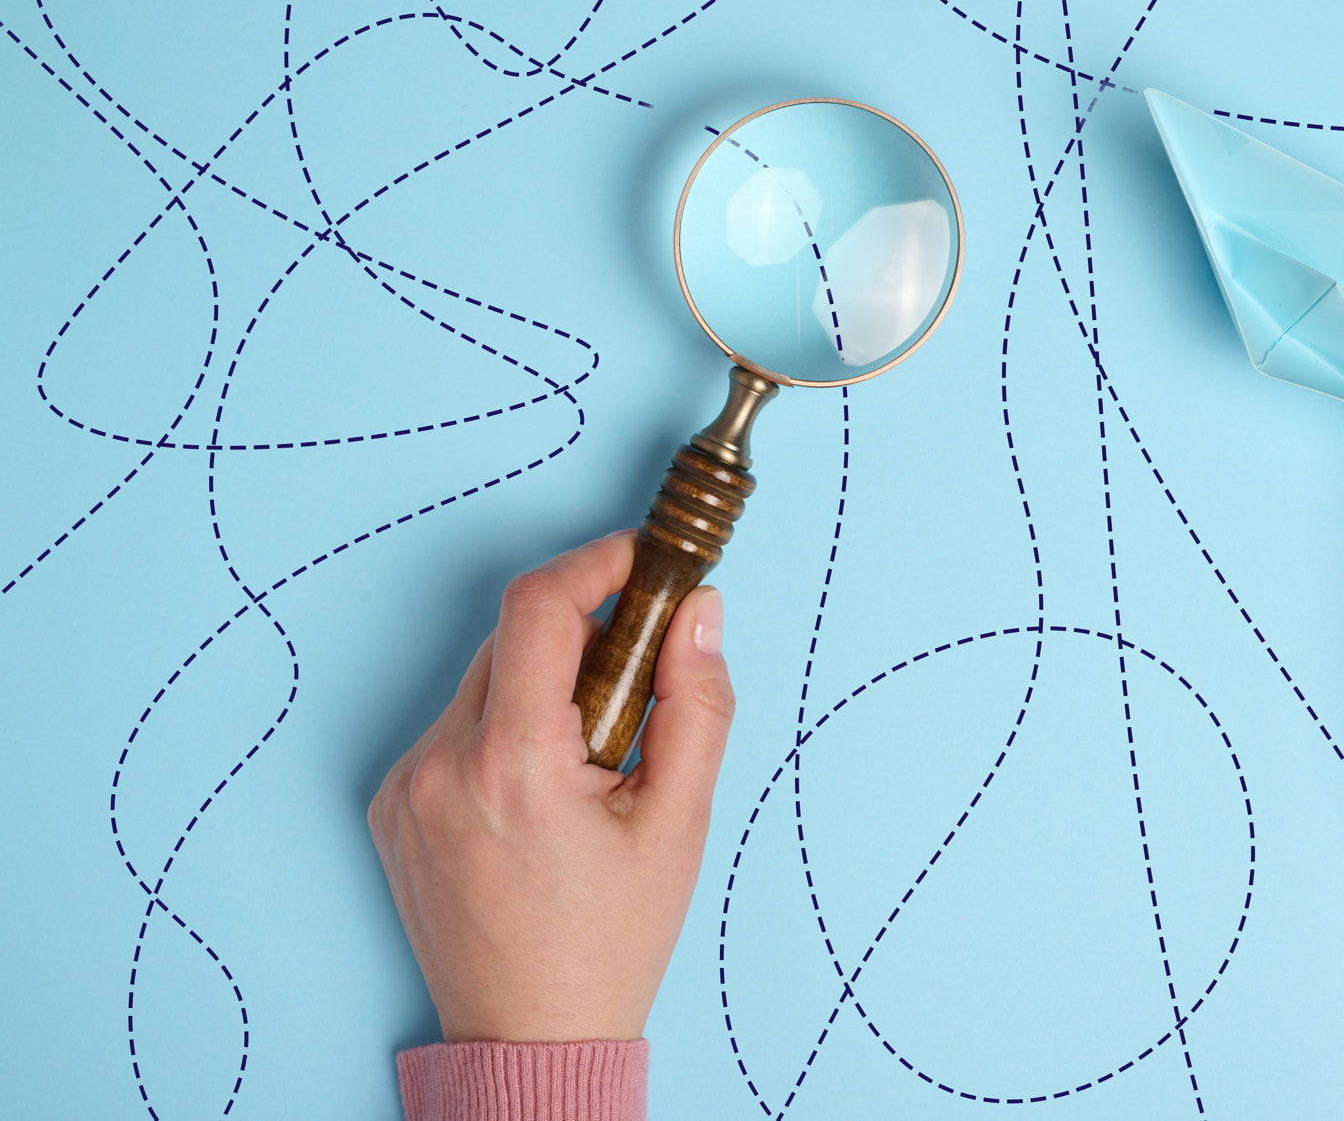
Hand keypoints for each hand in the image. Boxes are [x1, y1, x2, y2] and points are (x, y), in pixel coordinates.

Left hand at [368, 532, 733, 1041]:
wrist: (531, 1038)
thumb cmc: (610, 940)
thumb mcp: (679, 822)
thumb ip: (696, 703)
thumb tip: (698, 610)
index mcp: (513, 766)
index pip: (539, 608)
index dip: (596, 563)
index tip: (641, 559)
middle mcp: (440, 765)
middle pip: (514, 639)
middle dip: (584, 635)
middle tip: (642, 675)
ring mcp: (406, 787)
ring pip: (485, 681)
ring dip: (545, 685)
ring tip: (592, 756)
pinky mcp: (392, 807)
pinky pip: (457, 727)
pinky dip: (507, 728)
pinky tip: (543, 789)